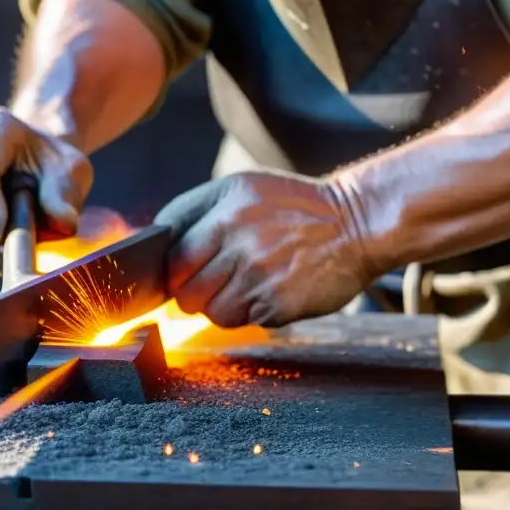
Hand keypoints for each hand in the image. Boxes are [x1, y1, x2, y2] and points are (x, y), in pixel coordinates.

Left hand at [153, 171, 374, 327]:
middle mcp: (240, 242)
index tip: (184, 272)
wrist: (357, 224)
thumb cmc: (292, 206)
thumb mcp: (241, 188)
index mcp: (226, 211)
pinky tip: (266, 293)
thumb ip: (194, 210)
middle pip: (185, 291)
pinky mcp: (279, 304)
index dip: (174, 270)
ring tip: (243, 287)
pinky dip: (248, 313)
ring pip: (211, 313)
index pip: (173, 257)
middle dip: (192, 293)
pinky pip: (242, 321)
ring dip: (220, 307)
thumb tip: (153, 236)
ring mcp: (260, 276)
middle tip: (212, 284)